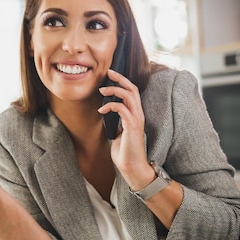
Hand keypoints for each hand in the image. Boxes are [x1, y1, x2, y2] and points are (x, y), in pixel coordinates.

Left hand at [98, 69, 153, 188]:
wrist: (132, 168)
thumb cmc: (125, 153)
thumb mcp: (117, 134)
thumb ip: (115, 123)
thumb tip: (107, 116)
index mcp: (135, 115)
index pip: (132, 92)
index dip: (122, 82)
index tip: (110, 75)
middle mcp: (138, 115)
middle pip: (133, 88)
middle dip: (120, 78)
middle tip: (108, 72)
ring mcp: (137, 120)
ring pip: (129, 95)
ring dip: (114, 89)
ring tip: (102, 90)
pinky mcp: (132, 126)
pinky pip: (122, 108)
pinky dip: (111, 105)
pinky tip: (101, 110)